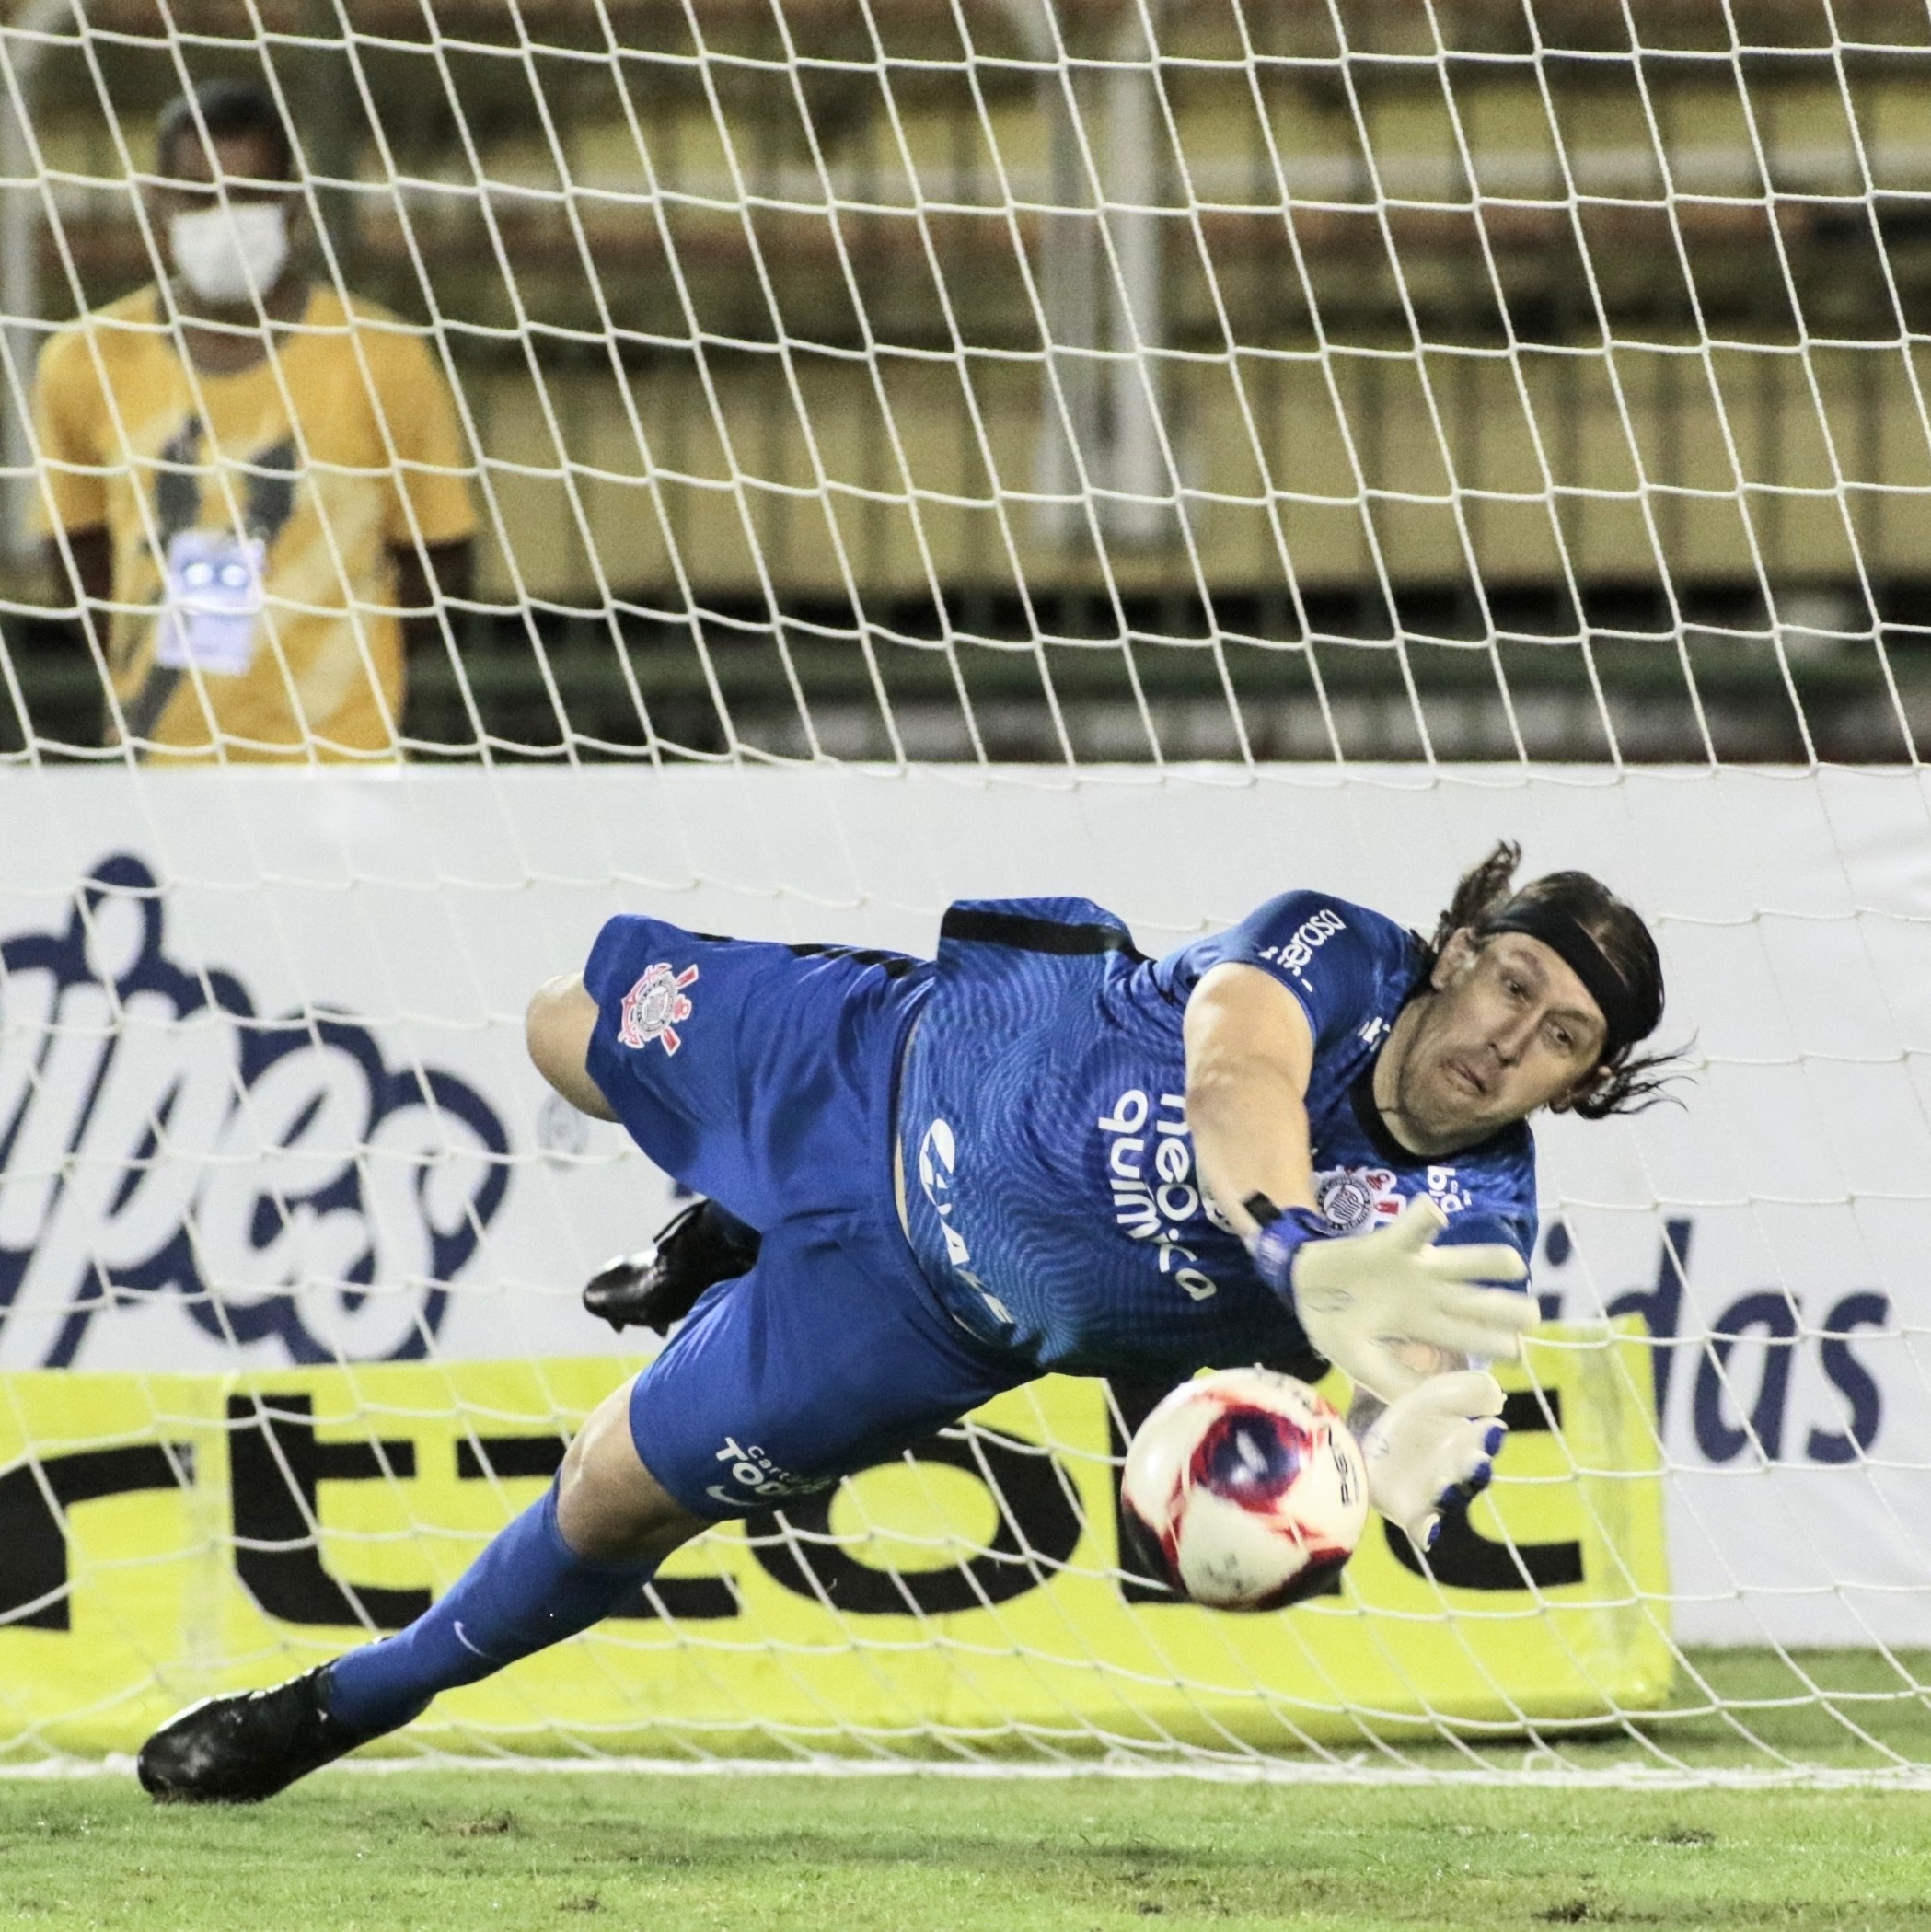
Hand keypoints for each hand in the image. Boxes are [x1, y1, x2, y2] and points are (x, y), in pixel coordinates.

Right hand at [1284, 1196, 1532, 1400]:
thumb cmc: (1337, 1327)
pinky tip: (1434, 1216)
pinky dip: (1426, 1218)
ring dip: (1492, 1261)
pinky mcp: (1393, 1242)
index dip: (1502, 1344)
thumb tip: (1455, 1403)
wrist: (1298, 1288)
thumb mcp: (1366, 1366)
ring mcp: (1417, 1268)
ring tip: (1513, 1266)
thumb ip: (1403, 1385)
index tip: (1516, 1352)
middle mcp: (1432, 1296)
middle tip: (1530, 1315)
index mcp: (1428, 1327)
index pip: (1476, 1337)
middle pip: (1483, 1301)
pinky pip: (1416, 1226)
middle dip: (1511, 1308)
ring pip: (1467, 1261)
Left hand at [1360, 1369, 1507, 1551]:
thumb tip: (1496, 1397)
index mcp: (1471, 1441)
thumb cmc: (1418, 1415)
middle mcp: (1459, 1471)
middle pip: (1473, 1475)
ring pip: (1451, 1499)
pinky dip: (1428, 1530)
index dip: (1490, 1437)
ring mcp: (1436, 1494)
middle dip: (1476, 1469)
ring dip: (1450, 1494)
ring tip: (1445, 1485)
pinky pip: (1423, 1527)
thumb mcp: (1438, 1394)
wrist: (1376, 1433)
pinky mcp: (1411, 1513)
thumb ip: (1467, 1391)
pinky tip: (1429, 1531)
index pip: (1486, 1441)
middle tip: (1476, 1460)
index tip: (1491, 1428)